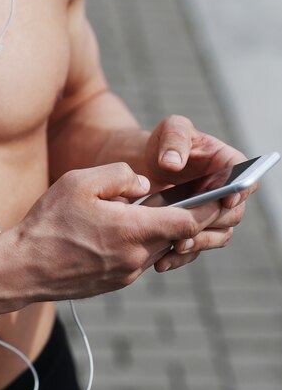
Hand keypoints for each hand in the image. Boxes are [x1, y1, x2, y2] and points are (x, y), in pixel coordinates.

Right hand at [13, 162, 221, 301]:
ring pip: (156, 246)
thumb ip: (120, 175)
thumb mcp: (80, 181)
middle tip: (181, 195)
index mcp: (132, 230)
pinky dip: (138, 242)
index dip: (209, 207)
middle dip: (183, 214)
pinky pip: (138, 258)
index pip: (188, 221)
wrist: (22, 268)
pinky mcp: (115, 282)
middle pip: (175, 234)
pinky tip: (116, 229)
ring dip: (156, 228)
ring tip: (136, 210)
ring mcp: (126, 274)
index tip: (223, 196)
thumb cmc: (48, 222)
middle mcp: (136, 257)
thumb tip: (144, 184)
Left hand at [140, 115, 257, 269]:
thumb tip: (173, 163)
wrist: (144, 164)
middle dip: (214, 222)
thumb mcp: (171, 129)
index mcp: (227, 164)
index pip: (245, 179)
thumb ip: (175, 139)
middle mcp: (225, 192)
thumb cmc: (165, 143)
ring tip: (176, 246)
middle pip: (233, 214)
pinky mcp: (194, 231)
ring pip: (218, 236)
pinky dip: (180, 257)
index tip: (224, 200)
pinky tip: (162, 260)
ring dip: (199, 243)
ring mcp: (211, 215)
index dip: (240, 192)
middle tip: (192, 227)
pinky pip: (195, 249)